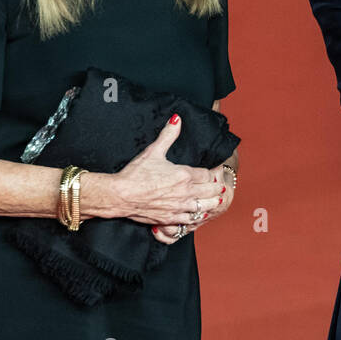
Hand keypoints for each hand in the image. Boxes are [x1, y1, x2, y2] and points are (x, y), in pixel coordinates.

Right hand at [107, 113, 224, 241]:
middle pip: (211, 191)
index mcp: (184, 175)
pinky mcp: (172, 218)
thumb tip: (177, 119)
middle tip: (220, 185)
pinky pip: (191, 220)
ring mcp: (179, 207)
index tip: (215, 172)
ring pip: (205, 207)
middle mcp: (185, 192)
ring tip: (216, 201)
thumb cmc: (135, 173)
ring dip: (212, 203)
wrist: (121, 195)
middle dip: (216, 187)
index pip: (207, 174)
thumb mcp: (153, 151)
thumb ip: (168, 135)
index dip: (212, 173)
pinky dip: (197, 217)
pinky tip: (199, 214)